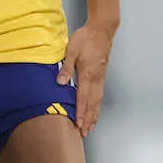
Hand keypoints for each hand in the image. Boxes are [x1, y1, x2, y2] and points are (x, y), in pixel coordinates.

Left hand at [57, 22, 114, 137]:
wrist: (102, 29)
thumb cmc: (86, 38)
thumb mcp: (72, 50)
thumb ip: (66, 67)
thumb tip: (60, 82)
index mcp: (87, 74)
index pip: (83, 97)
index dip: (80, 112)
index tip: (78, 124)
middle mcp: (95, 78)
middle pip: (92, 103)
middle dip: (88, 119)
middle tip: (84, 133)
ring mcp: (100, 77)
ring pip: (98, 100)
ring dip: (94, 115)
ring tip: (91, 127)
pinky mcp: (102, 75)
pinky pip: (100, 94)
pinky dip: (97, 106)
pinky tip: (95, 110)